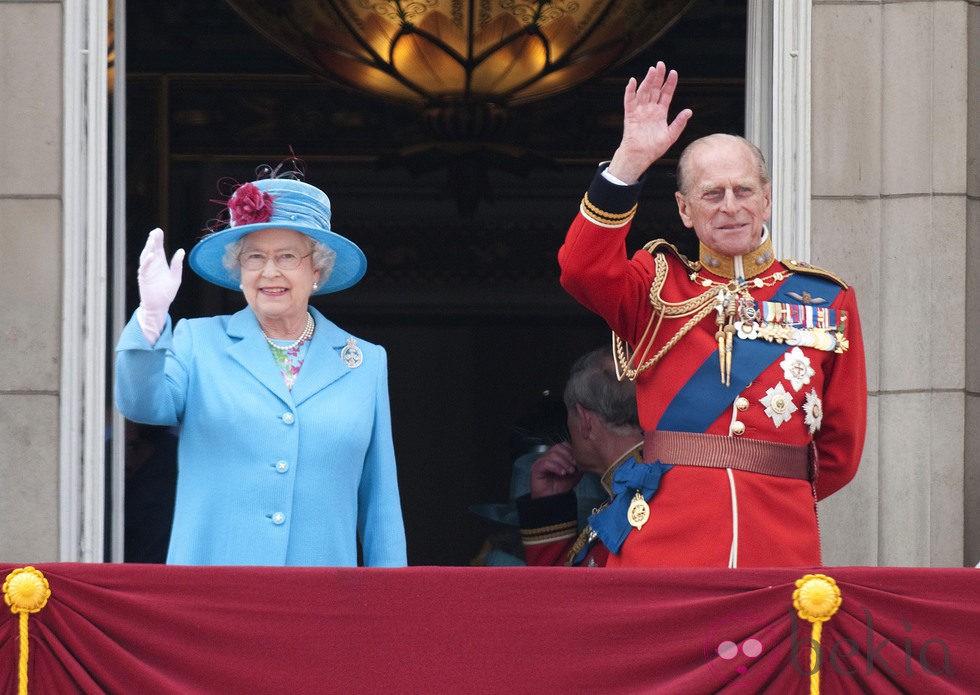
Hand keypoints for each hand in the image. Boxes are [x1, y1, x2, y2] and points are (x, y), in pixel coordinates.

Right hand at [136, 228, 183, 343]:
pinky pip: (144, 268)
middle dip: (153, 241)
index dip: (158, 240)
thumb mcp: (176, 277)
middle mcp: (153, 265)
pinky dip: (147, 261)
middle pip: (151, 250)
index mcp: (160, 264)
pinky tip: (151, 255)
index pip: (159, 249)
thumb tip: (181, 250)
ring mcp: (147, 271)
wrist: (159, 305)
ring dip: (149, 248)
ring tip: (152, 240)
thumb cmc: (167, 292)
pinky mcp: (144, 278)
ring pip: (146, 257)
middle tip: (155, 231)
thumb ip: (177, 265)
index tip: (159, 231)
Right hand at [529, 442, 583, 498]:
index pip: (563, 445)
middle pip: (558, 447)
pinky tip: (562, 473)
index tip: (577, 461)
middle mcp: (548, 456)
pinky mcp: (536, 467)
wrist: (553, 499)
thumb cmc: (561, 487)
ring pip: (553, 454)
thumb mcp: (575, 474)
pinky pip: (546, 462)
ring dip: (564, 463)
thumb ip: (579, 465)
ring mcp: (541, 461)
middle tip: (573, 467)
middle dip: (568, 456)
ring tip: (568, 472)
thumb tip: (584, 458)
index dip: (571, 451)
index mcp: (556, 456)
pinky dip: (556, 467)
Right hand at [607, 62, 692, 183]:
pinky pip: (629, 101)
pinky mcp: (630, 115)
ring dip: (647, 81)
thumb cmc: (654, 148)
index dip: (670, 83)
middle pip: (655, 89)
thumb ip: (679, 123)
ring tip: (652, 70)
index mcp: (660, 112)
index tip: (673, 72)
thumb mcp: (671, 135)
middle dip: (658, 77)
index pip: (666, 94)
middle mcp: (650, 109)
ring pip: (644, 92)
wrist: (640, 157)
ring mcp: (640, 111)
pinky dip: (630, 91)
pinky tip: (632, 81)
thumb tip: (689, 111)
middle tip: (661, 64)